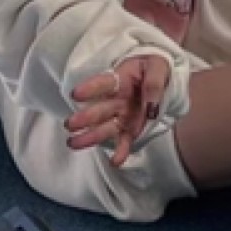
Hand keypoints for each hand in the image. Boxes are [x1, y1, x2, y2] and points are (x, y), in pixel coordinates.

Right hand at [65, 53, 170, 169]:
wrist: (160, 77)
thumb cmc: (153, 68)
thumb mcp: (158, 67)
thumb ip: (154, 84)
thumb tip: (151, 108)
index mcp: (120, 80)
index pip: (103, 84)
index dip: (90, 88)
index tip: (75, 94)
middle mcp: (117, 100)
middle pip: (100, 109)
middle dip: (85, 117)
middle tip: (69, 125)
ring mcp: (122, 115)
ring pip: (105, 127)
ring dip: (90, 136)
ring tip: (72, 144)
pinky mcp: (130, 128)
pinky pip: (124, 140)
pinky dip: (120, 152)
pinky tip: (115, 162)